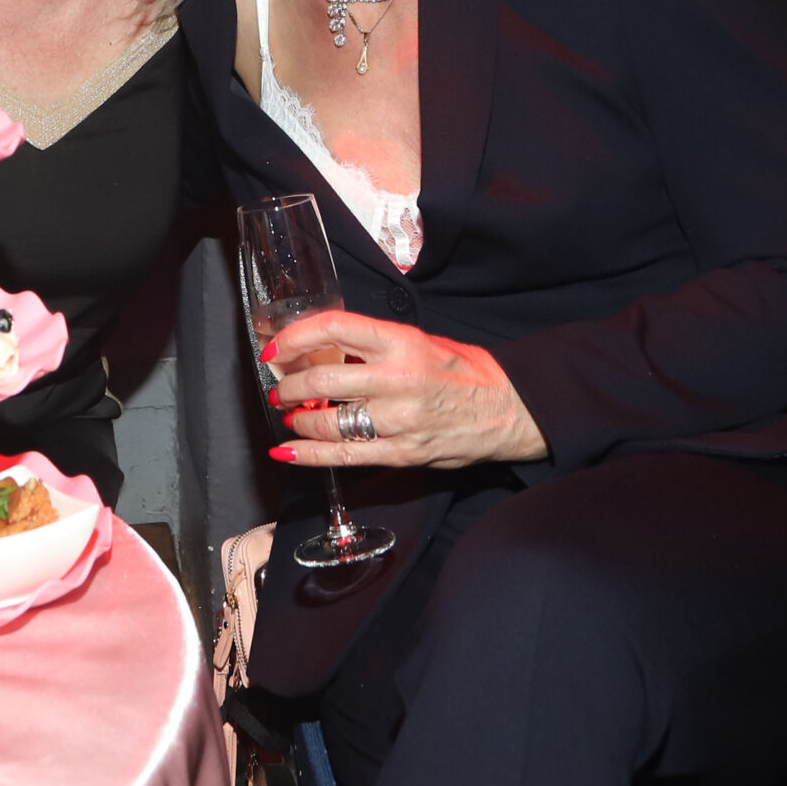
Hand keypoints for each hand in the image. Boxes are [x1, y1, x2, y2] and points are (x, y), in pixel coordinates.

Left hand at [262, 310, 547, 470]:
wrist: (510, 408)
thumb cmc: (463, 371)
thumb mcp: (419, 340)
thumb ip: (372, 345)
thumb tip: (320, 349)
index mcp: (401, 341)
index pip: (334, 329)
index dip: (295, 337)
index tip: (275, 347)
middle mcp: (398, 379)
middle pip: (322, 380)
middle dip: (289, 385)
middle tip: (280, 387)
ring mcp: (399, 420)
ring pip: (328, 421)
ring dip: (298, 419)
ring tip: (291, 415)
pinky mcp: (402, 453)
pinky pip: (345, 456)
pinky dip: (309, 455)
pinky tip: (287, 451)